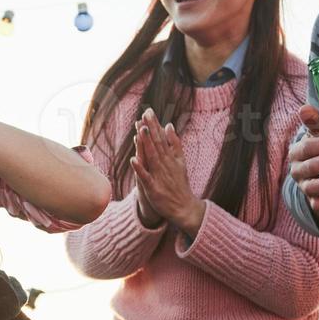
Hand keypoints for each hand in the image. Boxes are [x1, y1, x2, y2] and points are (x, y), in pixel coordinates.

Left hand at [130, 109, 204, 234]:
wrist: (185, 207)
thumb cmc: (180, 184)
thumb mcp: (180, 161)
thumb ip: (174, 143)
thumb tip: (169, 125)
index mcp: (170, 157)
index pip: (161, 138)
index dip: (154, 125)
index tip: (148, 111)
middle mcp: (165, 164)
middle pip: (157, 144)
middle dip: (151, 129)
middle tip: (145, 113)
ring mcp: (160, 176)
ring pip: (152, 157)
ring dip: (146, 144)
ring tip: (141, 130)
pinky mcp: (154, 189)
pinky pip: (145, 177)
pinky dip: (140, 169)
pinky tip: (133, 160)